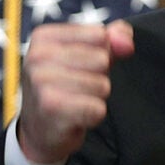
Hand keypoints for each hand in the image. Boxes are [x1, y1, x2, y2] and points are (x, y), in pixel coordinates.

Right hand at [17, 20, 133, 163]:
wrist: (40, 130)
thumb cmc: (65, 86)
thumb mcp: (88, 54)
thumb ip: (113, 39)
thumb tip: (126, 42)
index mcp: (44, 37)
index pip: (99, 35)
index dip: (101, 53)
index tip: (80, 66)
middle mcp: (38, 56)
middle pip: (101, 60)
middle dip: (99, 76)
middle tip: (77, 88)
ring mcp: (42, 82)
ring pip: (102, 85)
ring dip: (95, 97)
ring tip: (75, 101)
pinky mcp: (52, 108)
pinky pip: (97, 108)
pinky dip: (93, 115)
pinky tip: (75, 116)